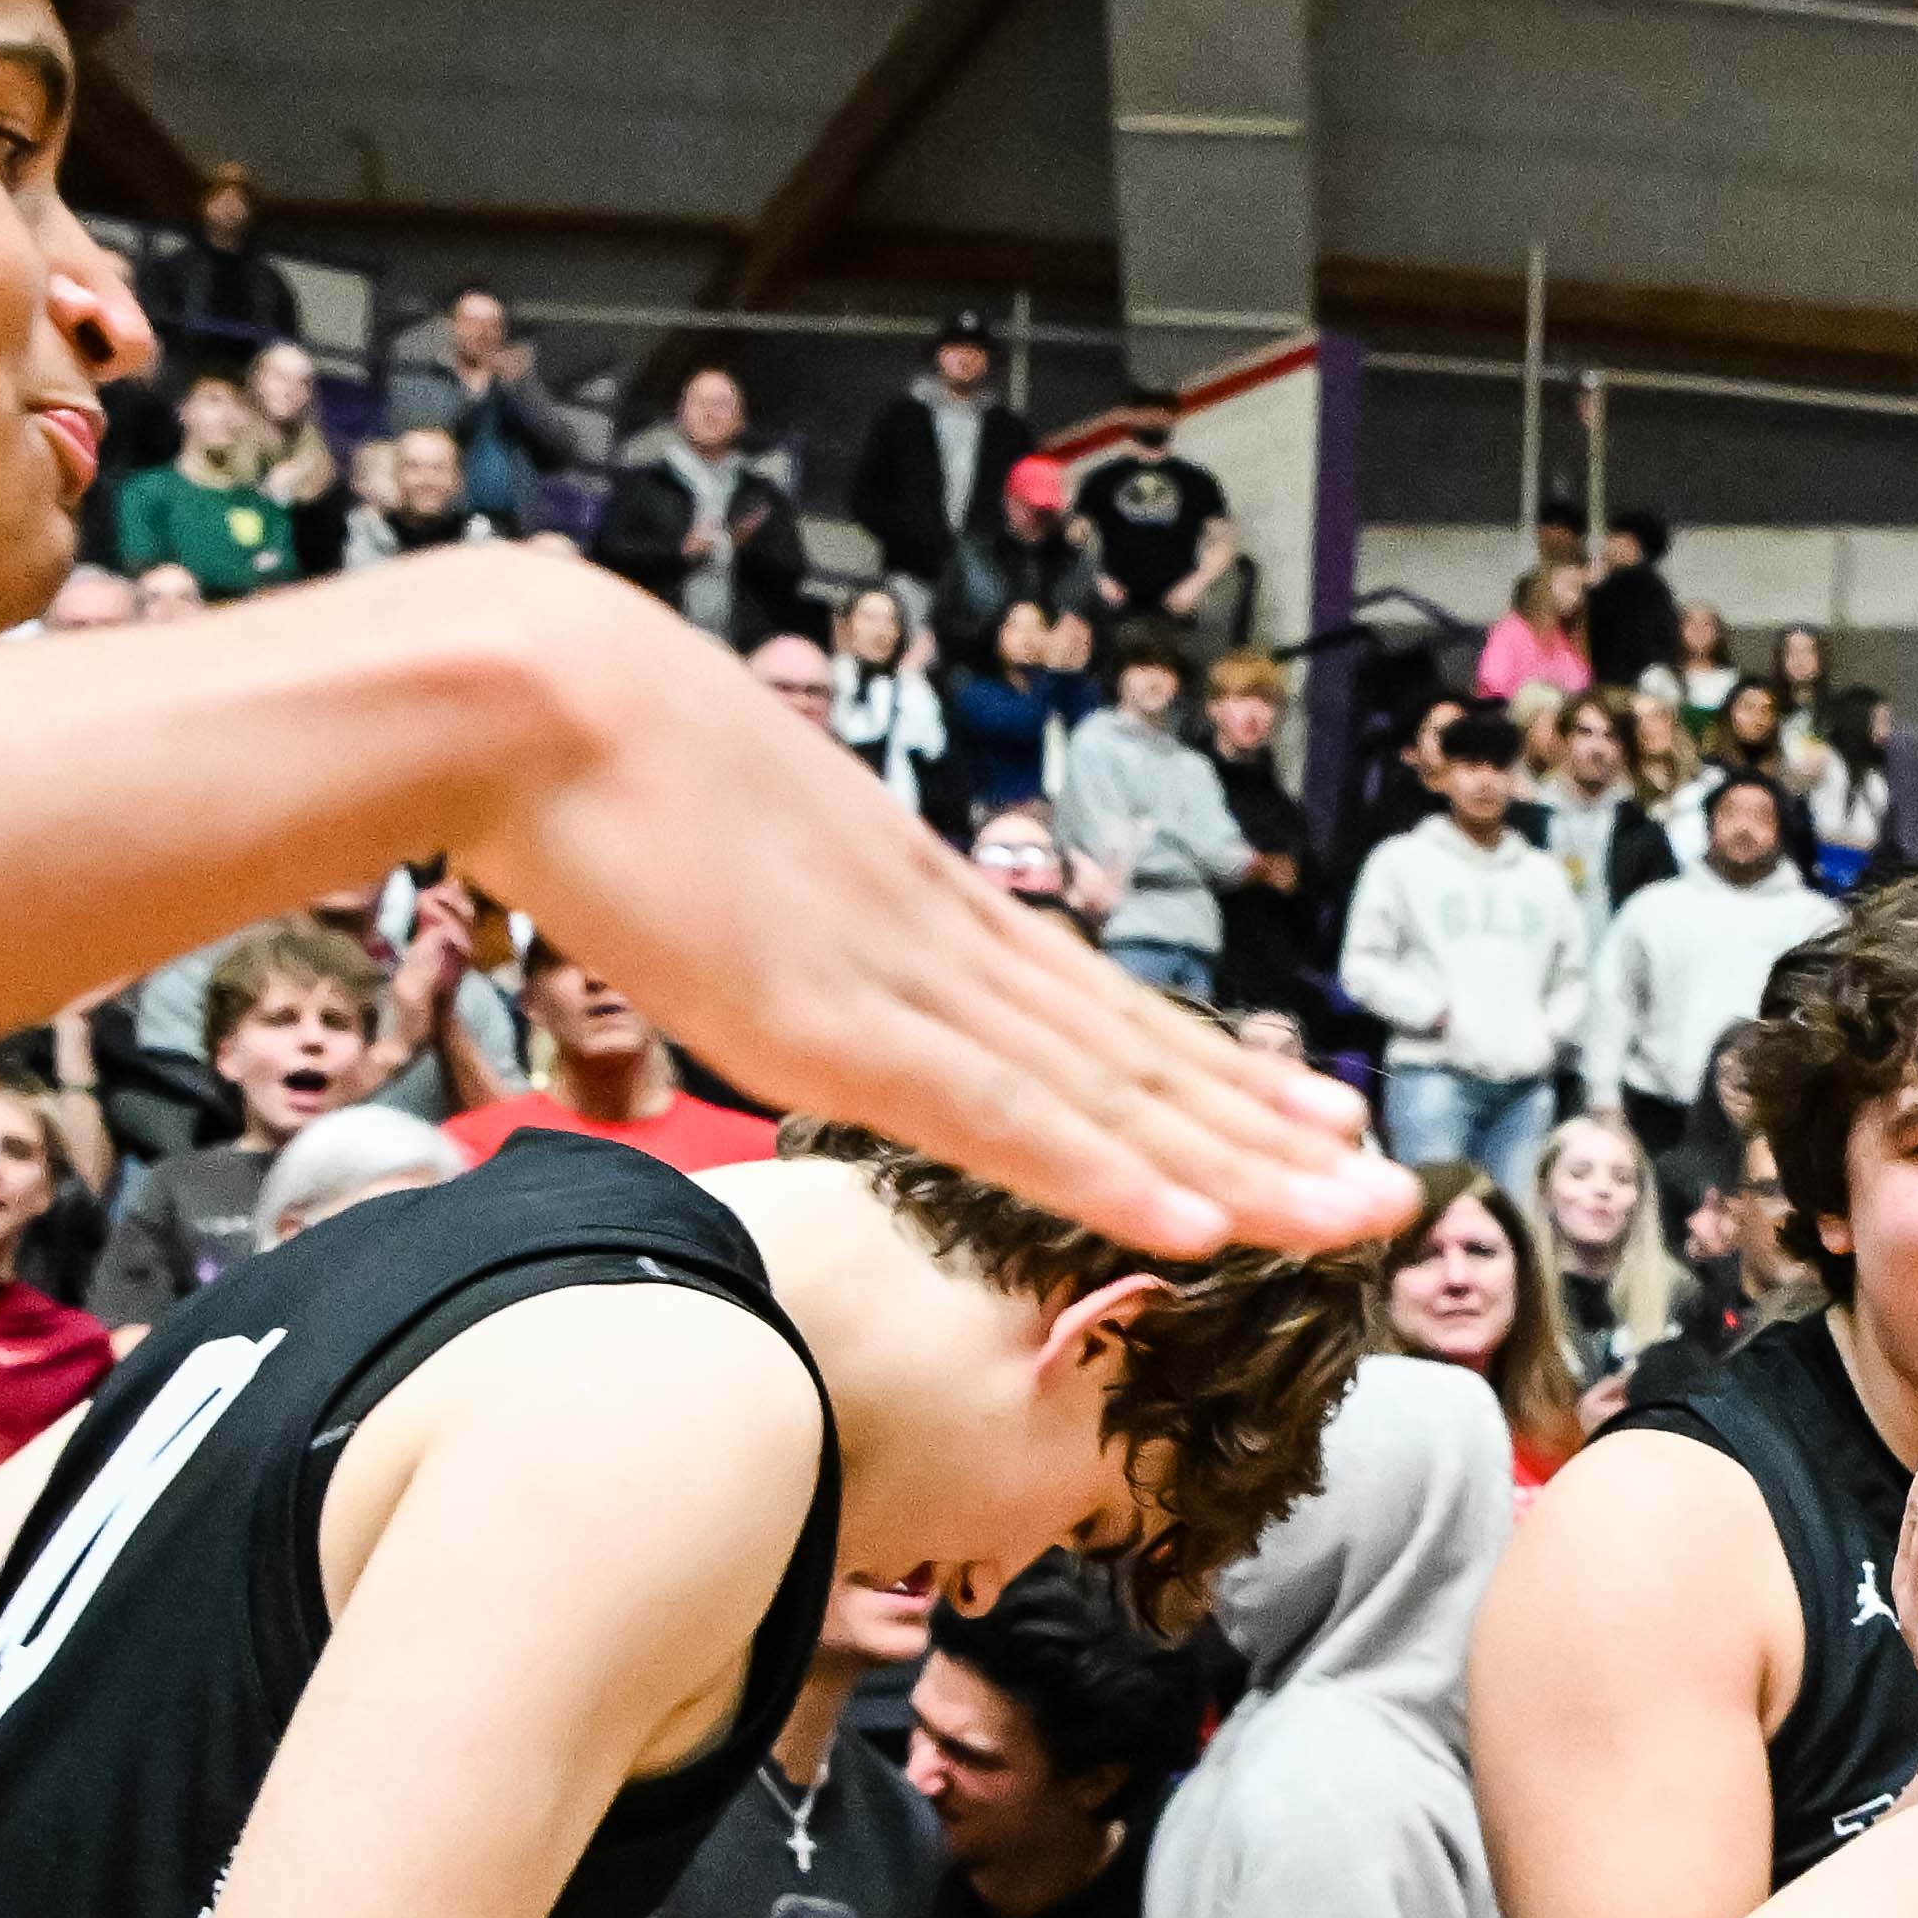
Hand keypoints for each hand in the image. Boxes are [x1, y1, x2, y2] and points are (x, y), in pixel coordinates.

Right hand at [404, 547, 1396, 1257]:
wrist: (525, 692)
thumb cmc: (585, 759)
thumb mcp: (714, 854)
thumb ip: (777, 916)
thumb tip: (783, 947)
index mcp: (912, 905)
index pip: (1093, 1007)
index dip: (1209, 1071)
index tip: (1310, 1111)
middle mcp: (939, 941)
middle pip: (1134, 1055)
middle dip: (1269, 1133)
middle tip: (1393, 1188)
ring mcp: (900, 984)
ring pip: (1104, 1096)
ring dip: (1238, 1167)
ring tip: (1358, 1212)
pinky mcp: (838, 1025)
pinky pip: (998, 1121)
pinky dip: (1103, 1175)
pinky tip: (1198, 1226)